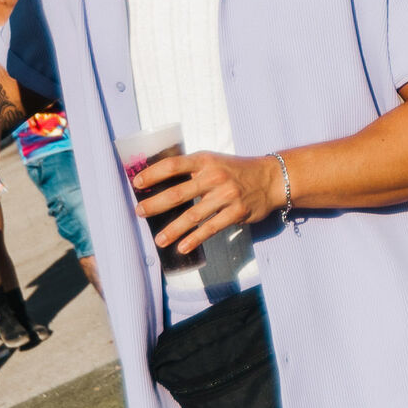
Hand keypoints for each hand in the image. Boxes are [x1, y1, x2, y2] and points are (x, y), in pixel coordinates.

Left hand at [133, 147, 285, 255]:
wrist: (270, 179)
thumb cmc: (236, 170)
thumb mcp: (214, 161)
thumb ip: (192, 170)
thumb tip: (161, 182)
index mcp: (205, 161)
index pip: (173, 165)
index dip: (153, 173)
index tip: (137, 183)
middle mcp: (214, 177)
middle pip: (178, 193)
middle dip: (155, 204)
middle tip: (139, 213)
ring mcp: (226, 195)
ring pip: (193, 215)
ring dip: (173, 229)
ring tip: (158, 240)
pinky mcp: (236, 213)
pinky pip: (211, 228)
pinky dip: (195, 239)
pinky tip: (182, 247)